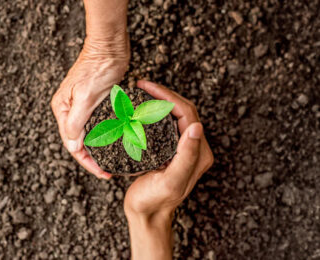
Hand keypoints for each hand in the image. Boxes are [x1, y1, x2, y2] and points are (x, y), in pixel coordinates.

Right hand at [51, 36, 128, 178]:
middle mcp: (69, 110)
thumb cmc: (97, 68)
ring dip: (98, 150)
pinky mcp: (94, 104)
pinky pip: (97, 126)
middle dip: (92, 159)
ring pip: (88, 136)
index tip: (102, 173)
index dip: (86, 161)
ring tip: (111, 163)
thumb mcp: (85, 96)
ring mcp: (81, 107)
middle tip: (108, 172)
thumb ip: (76, 121)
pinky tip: (113, 144)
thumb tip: (72, 146)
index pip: (72, 144)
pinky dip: (104, 137)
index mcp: (63, 110)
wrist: (110, 47)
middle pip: (79, 142)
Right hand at [124, 80, 213, 259]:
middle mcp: (193, 147)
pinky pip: (165, 124)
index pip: (187, 113)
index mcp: (198, 152)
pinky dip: (154, 112)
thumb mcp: (171, 181)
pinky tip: (141, 109)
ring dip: (160, 100)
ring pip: (174, 115)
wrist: (146, 214)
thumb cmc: (155, 201)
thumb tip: (197, 126)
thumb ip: (186, 156)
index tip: (147, 87)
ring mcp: (182, 147)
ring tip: (142, 92)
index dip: (168, 96)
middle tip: (142, 85)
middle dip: (163, 94)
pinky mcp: (170, 149)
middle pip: (182, 110)